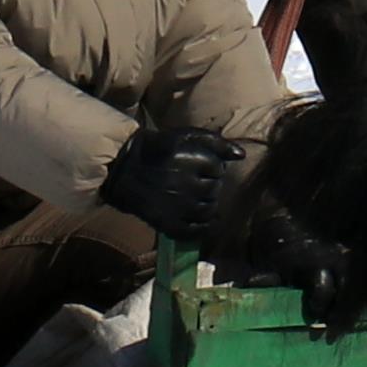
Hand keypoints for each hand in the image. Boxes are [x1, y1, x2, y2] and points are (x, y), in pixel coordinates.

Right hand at [98, 122, 249, 244]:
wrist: (124, 170)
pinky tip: (195, 217)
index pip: (217, 168)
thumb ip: (216, 142)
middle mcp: (185, 183)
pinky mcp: (169, 224)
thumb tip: (241, 155)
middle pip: (214, 190)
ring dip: (206, 204)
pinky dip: (200, 226)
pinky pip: (196, 231)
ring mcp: (177, 206)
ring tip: (193, 197)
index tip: (198, 165)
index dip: (210, 166)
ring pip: (209, 211)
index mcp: (189, 159)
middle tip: (194, 181)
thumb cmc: (160, 149)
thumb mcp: (185, 136)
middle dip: (208, 185)